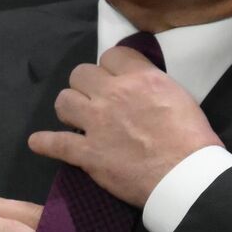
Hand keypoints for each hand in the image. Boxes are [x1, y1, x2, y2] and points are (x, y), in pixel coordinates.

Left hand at [27, 43, 222, 206]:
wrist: (184, 176)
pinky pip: (55, 143)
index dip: (111, 66)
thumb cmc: (192, 139)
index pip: (111, 54)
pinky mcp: (87, 153)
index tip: (114, 78)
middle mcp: (113, 94)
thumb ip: (153, 85)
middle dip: (87, 85)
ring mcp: (96, 123)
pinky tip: (39, 142)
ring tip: (77, 118)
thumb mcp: (179, 96)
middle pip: (81, 73)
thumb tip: (142, 85)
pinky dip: (44, 143)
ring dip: (69, 108)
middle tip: (96, 100)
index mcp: (140, 78)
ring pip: (64, 100)